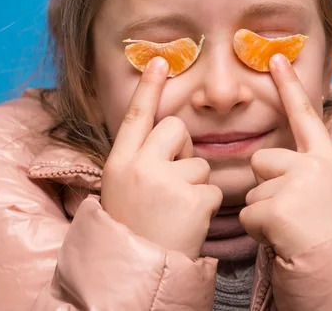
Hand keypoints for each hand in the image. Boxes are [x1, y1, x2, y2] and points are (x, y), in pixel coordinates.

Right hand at [101, 57, 222, 259]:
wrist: (137, 271)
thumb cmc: (133, 227)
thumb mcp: (122, 188)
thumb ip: (141, 159)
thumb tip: (169, 134)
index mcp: (119, 162)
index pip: (137, 115)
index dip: (149, 87)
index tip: (161, 61)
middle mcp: (140, 166)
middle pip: (176, 128)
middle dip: (181, 148)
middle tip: (171, 180)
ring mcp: (166, 183)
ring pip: (199, 162)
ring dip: (194, 184)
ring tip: (176, 210)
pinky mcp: (193, 201)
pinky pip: (212, 188)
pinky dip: (206, 205)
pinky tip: (189, 223)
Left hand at [239, 54, 331, 261]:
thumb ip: (308, 169)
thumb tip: (274, 159)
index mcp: (327, 158)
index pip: (305, 114)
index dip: (290, 85)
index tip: (275, 57)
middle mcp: (313, 164)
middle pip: (261, 160)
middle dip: (267, 185)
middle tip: (294, 211)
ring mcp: (296, 184)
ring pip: (252, 190)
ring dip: (264, 211)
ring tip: (294, 228)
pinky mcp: (278, 208)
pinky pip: (248, 213)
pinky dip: (259, 230)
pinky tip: (284, 238)